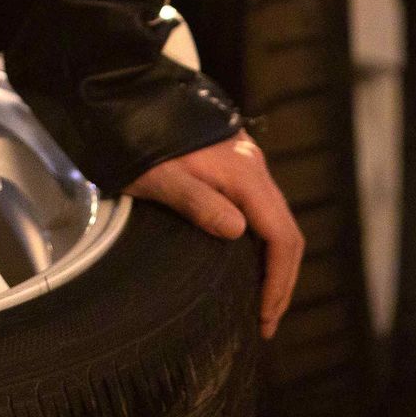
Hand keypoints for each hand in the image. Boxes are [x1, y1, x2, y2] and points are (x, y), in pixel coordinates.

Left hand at [123, 132, 303, 339]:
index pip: (280, 235)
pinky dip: (263, 242)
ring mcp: (245, 161)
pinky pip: (261, 209)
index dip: (278, 281)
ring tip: (260, 300)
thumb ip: (197, 203)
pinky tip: (247, 261)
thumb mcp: (160, 177)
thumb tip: (238, 232)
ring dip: (274, 262)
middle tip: (266, 320)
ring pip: (276, 219)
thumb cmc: (138, 139)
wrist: (128, 96)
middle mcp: (253, 166)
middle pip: (286, 230)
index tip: (265, 317)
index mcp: (244, 173)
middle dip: (281, 279)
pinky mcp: (233, 162)